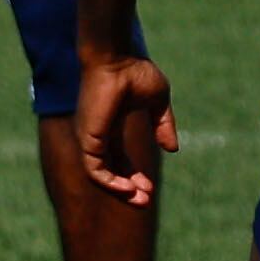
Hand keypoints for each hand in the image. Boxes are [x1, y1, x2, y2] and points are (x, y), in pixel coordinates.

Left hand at [78, 48, 177, 201]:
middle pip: (110, 173)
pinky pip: (95, 170)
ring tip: (140, 199)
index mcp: (112, 128)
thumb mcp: (157, 101)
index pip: (119, 162)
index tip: (150, 189)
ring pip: (101, 176)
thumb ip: (163, 125)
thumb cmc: (135, 72)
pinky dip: (111, 182)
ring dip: (120, 190)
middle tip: (146, 201)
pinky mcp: (88, 139)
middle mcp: (99, 136)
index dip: (134, 177)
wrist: (117, 59)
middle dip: (128, 189)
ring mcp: (91, 139)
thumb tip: (172, 149)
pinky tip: (128, 188)